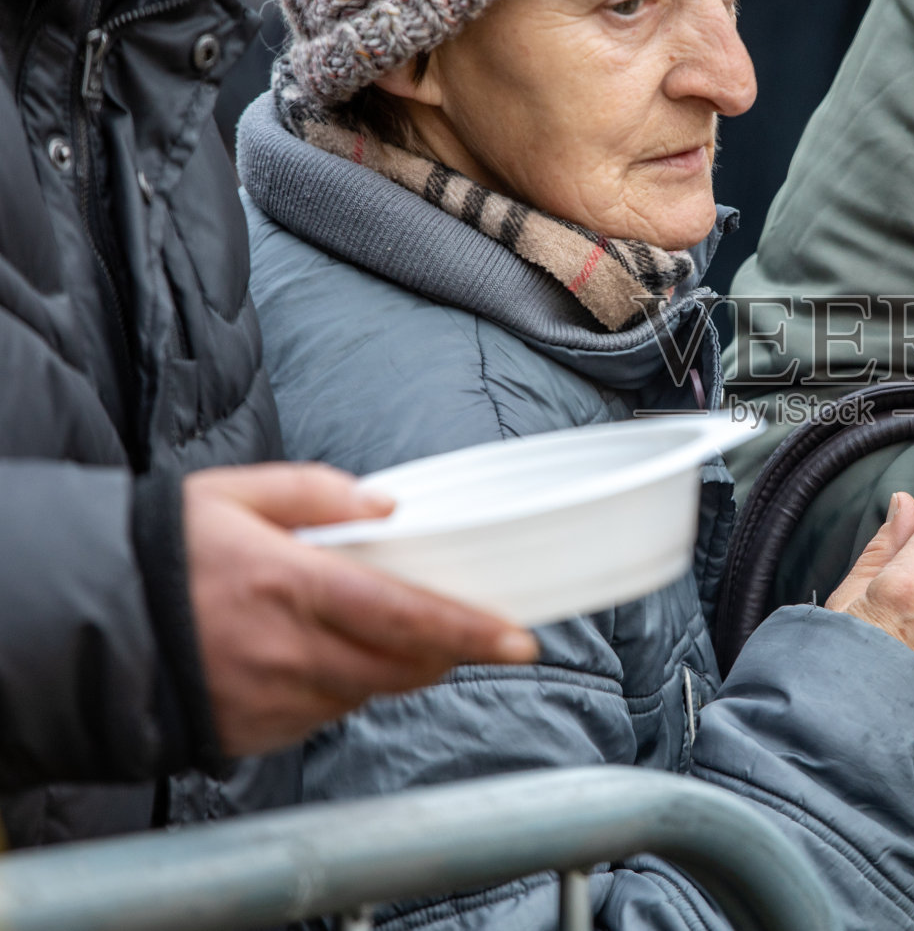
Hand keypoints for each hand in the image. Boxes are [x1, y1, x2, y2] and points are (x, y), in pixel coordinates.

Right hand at [185, 463, 538, 756]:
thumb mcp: (233, 494)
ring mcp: (269, 700)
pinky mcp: (251, 733)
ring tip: (382, 628)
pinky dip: (341, 688)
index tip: (520, 639)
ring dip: (393, 667)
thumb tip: (387, 505)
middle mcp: (286, 651)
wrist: (80, 619)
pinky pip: (322, 715)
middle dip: (447, 652)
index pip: (405, 617)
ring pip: (367, 694)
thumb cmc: (163, 549)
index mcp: (291, 585)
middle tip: (470, 630)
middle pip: (402, 667)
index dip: (470, 632)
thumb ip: (316, 492)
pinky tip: (322, 655)